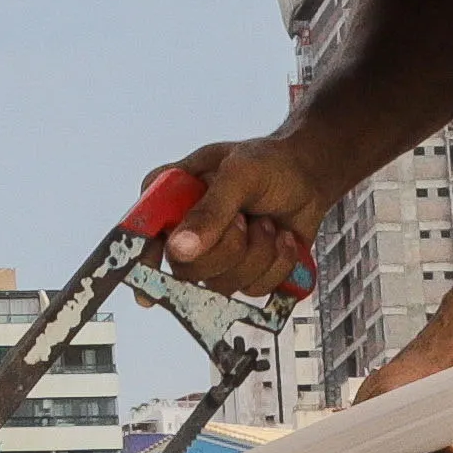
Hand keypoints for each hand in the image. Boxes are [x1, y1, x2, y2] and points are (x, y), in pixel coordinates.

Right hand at [154, 135, 334, 294]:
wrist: (311, 176)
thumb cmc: (270, 163)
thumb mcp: (239, 174)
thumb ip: (210, 211)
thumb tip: (178, 249)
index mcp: (171, 200)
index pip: (142, 235)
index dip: (142, 261)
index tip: (147, 290)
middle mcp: (186, 233)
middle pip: (186, 271)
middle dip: (227, 248)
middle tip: (245, 219)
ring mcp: (216, 257)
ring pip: (223, 284)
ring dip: (259, 252)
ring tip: (268, 223)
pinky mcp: (245, 273)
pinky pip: (255, 290)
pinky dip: (278, 264)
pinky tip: (282, 238)